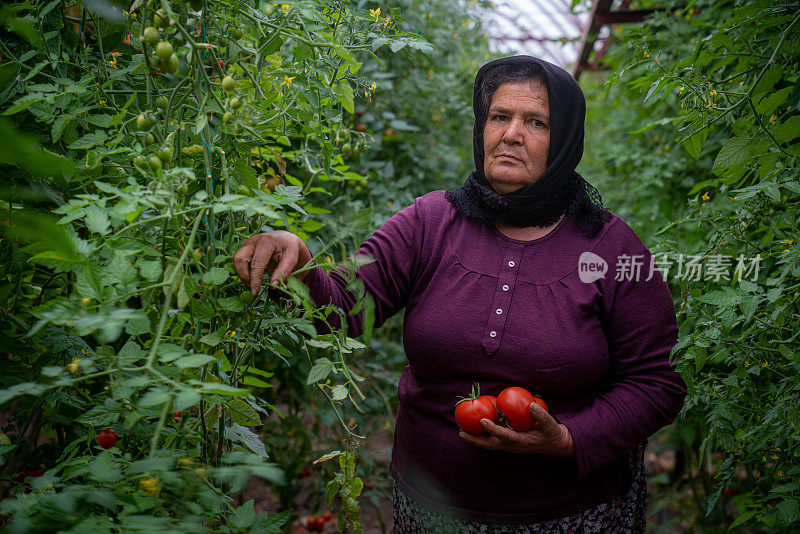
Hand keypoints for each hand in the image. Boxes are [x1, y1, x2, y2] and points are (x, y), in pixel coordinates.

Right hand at [233, 231, 312, 295]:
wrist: (287, 238)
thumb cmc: (290, 249)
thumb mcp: (292, 259)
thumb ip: (283, 272)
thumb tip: (272, 285)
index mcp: (268, 242)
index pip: (257, 263)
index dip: (255, 279)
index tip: (255, 292)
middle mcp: (255, 240)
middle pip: (241, 259)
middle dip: (245, 276)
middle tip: (254, 287)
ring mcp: (249, 242)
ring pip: (237, 258)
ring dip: (242, 273)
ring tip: (253, 282)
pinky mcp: (245, 246)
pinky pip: (238, 259)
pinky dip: (243, 269)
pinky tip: (253, 275)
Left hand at [459, 401, 574, 455]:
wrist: (556, 445)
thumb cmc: (552, 434)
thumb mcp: (551, 425)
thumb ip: (542, 416)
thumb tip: (531, 405)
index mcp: (522, 442)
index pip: (504, 436)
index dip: (493, 429)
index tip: (483, 420)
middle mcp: (513, 446)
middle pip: (490, 445)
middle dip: (475, 439)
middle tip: (461, 432)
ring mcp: (510, 446)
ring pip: (489, 445)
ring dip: (475, 439)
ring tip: (462, 431)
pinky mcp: (508, 444)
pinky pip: (492, 441)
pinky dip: (482, 436)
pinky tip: (474, 428)